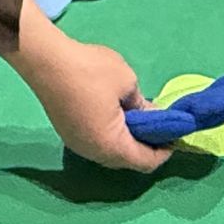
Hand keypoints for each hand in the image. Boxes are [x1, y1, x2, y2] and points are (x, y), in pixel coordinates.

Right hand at [11, 14, 171, 172]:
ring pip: (110, 153)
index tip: (176, 135)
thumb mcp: (127, 82)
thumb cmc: (91, 71)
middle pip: (127, 160)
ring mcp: (77, 145)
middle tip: (161, 125)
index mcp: (111, 145)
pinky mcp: (68, 133)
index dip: (164, 152)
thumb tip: (151, 115)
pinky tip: (118, 115)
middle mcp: (93, 153)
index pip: (145, 162)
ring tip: (141, 118)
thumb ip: (142, 104)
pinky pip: (97, 143)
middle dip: (146, 146)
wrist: (47, 61)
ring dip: (128, 141)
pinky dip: (112, 136)